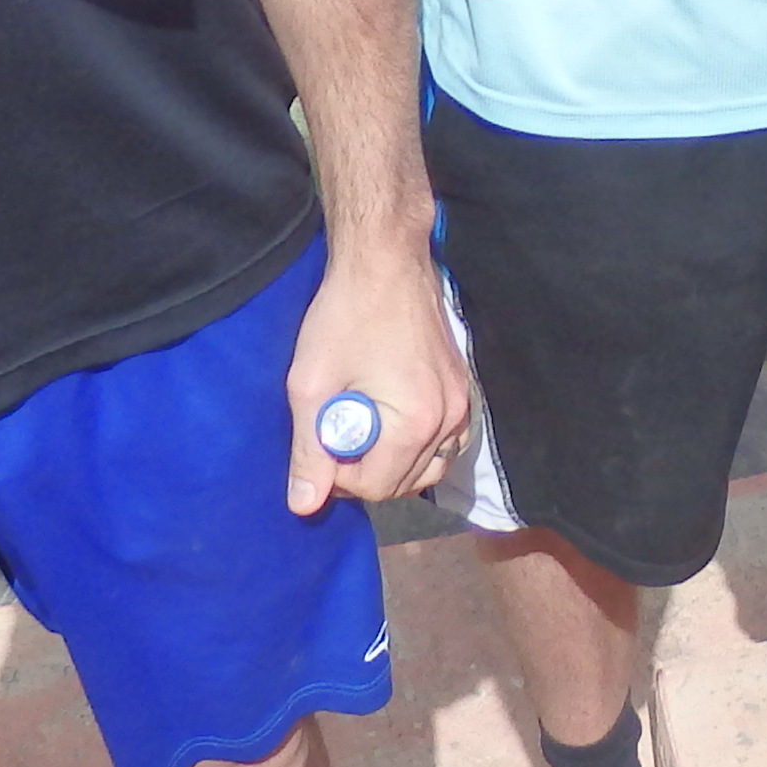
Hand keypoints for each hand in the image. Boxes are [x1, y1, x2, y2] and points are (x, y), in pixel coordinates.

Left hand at [282, 245, 472, 511]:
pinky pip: (444, 443)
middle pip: (404, 483)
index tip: (319, 442)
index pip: (376, 487)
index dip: (337, 477)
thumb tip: (304, 505)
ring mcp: (462, 404)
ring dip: (391, 462)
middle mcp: (450, 419)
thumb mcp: (312, 383)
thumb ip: (309, 450)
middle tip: (334, 433)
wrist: (385, 261)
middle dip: (364, 470)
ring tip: (360, 429)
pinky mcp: (463, 390)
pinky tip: (388, 421)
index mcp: (415, 422)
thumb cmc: (344, 315)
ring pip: (428, 467)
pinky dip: (416, 446)